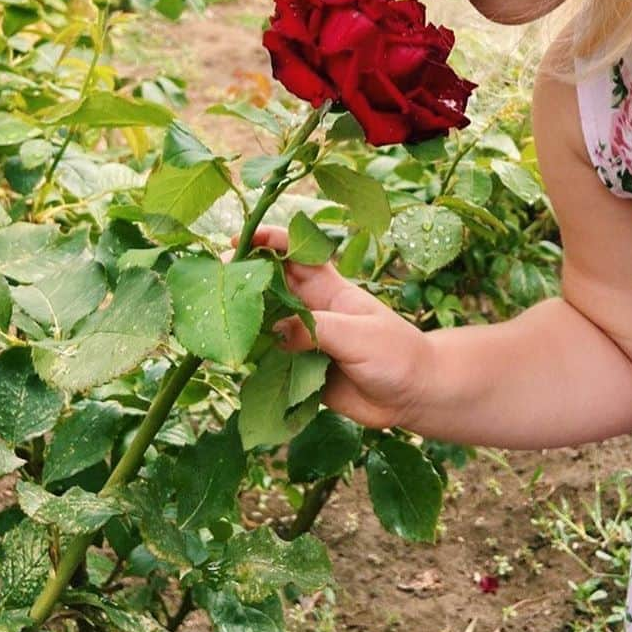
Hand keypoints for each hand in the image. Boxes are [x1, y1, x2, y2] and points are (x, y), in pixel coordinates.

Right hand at [231, 225, 430, 431]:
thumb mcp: (357, 335)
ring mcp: (307, 341)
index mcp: (331, 290)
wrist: (415, 395)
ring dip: (246, 321)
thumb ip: (314, 330)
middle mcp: (314, 311)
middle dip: (247, 278)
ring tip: (216, 319)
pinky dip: (254, 361)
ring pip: (268, 325)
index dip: (271, 241)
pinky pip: (272, 363)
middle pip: (274, 287)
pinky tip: (233, 360)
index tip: (242, 236)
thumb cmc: (396, 354)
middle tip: (216, 278)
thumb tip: (271, 330)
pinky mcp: (303, 371)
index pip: (297, 255)